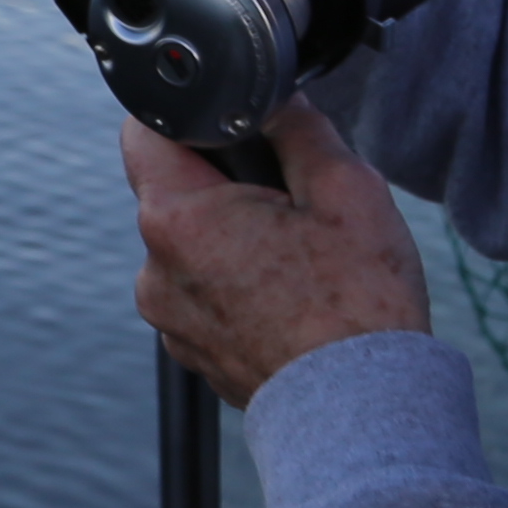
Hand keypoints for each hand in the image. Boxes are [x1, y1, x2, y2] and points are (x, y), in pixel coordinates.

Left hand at [123, 104, 429, 408]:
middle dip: (226, 183)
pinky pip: (205, 295)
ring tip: (300, 259)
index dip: (187, 115)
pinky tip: (292, 299)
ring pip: (194, 246)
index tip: (231, 121)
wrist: (362, 412)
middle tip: (291, 200)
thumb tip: (275, 95)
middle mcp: (156, 271)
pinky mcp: (192, 352)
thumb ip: (298, 127)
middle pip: (175, 192)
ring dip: (235, 239)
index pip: (144, 132)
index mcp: (177, 219)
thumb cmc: (357, 306)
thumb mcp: (345, 188)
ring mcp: (170, 319)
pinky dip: (238, 286)